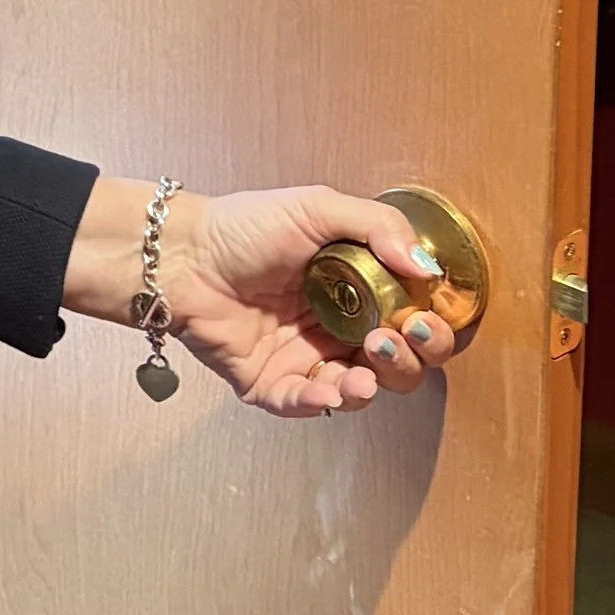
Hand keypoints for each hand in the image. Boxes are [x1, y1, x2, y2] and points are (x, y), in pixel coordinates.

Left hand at [65, 176, 462, 418]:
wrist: (181, 253)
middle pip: (400, 365)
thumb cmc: (246, 226)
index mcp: (360, 292)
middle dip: (411, 359)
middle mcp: (340, 330)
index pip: (415, 322)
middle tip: (396, 337)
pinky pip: (305, 405)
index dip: (432, 328)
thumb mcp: (316, 209)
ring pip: (360, 391)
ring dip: (373, 386)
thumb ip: (377, 227)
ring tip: (366, 369)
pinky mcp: (272, 384)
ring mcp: (307, 361)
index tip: (427, 318)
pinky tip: (329, 391)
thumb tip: (426, 265)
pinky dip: (322, 404)